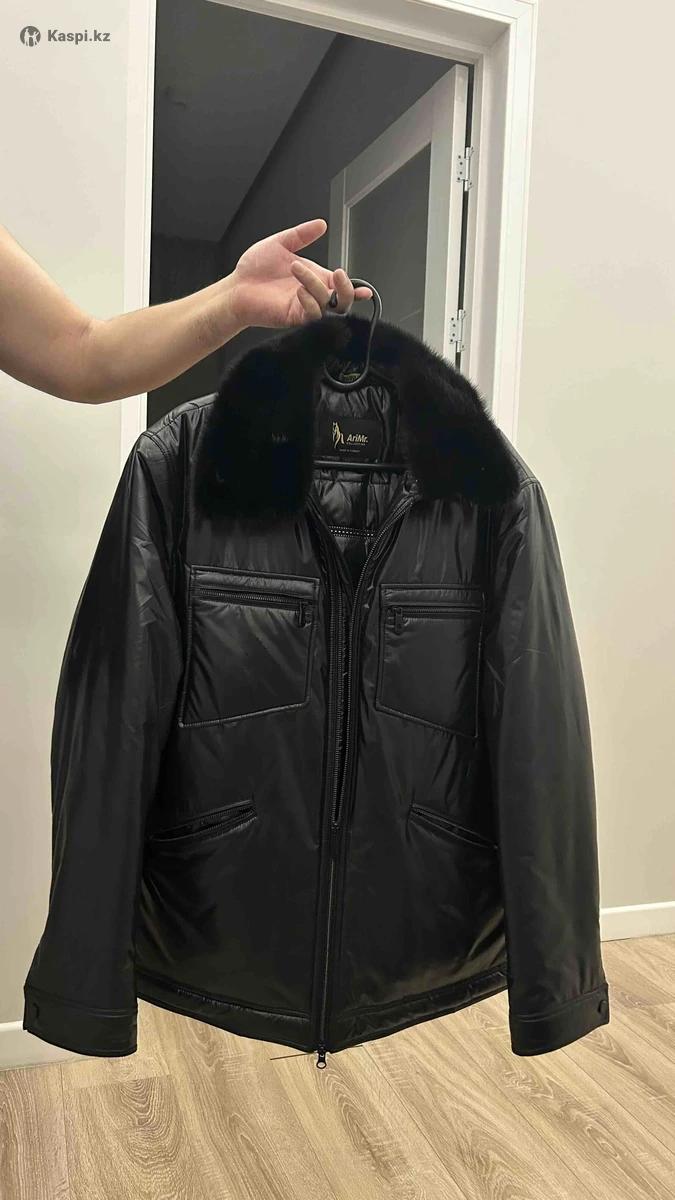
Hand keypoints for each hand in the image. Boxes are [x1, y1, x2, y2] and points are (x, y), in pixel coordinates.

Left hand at [228, 218, 371, 329]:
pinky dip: (310, 302)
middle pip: (342, 302)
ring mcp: (304, 307)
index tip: (365, 289)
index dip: (355, 289)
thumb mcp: (281, 243)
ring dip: (316, 285)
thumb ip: (302, 235)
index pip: (340, 286)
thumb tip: (321, 224)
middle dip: (346, 289)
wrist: (236, 286)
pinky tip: (298, 291)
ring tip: (295, 269)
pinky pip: (312, 315)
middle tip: (338, 274)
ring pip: (328, 306)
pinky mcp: (294, 318)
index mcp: (314, 277)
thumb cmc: (255, 268)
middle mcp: (313, 294)